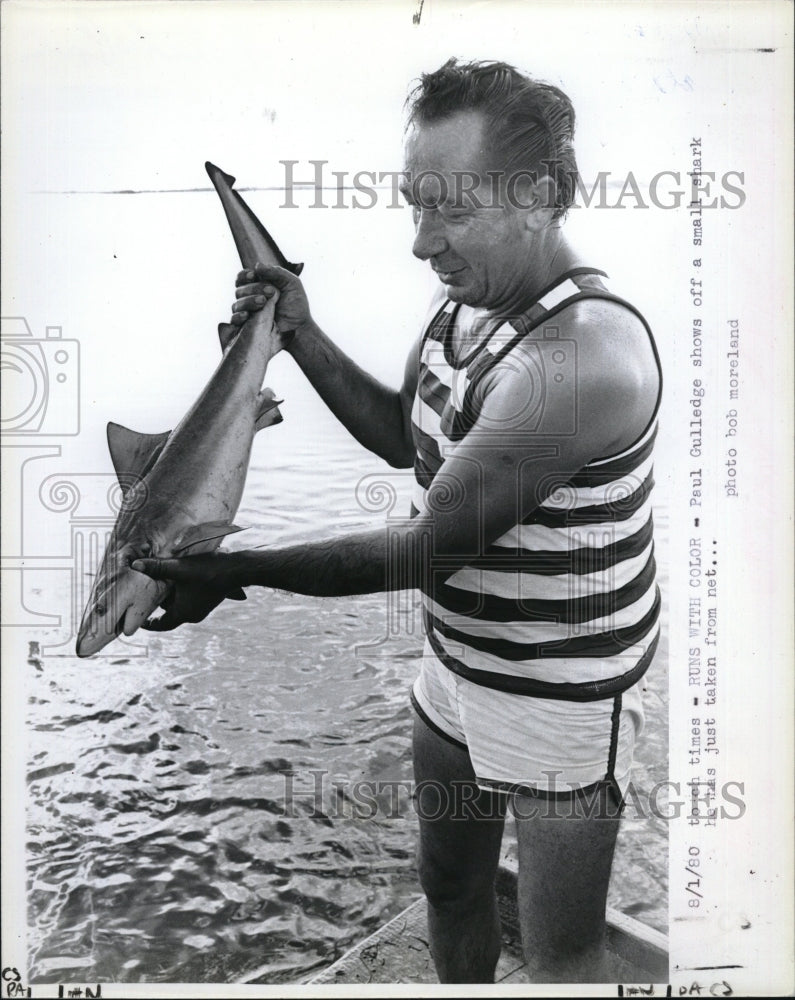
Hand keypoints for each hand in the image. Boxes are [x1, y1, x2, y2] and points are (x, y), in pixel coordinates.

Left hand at [131, 552, 245, 631]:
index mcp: (184, 613)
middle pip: (169, 612)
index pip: (161, 624)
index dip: (149, 624)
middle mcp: (193, 614)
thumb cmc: (208, 572)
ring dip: (171, 595)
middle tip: (147, 591)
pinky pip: (190, 598)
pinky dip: (182, 591)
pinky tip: (179, 577)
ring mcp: (202, 607)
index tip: (139, 621)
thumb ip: (157, 567)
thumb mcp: (179, 568)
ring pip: (180, 604)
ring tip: (163, 580)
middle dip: (158, 602)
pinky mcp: (209, 599)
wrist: (236, 570)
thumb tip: (134, 565)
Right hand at [232, 263, 311, 343]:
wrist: (300, 325)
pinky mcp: (247, 326)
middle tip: (270, 292)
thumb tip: (257, 265)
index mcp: (257, 285)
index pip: (242, 278)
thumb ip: (275, 272)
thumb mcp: (291, 283)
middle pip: (239, 290)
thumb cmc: (296, 303)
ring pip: (237, 304)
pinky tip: (247, 315)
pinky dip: (239, 316)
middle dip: (253, 289)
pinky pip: (235, 320)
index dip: (245, 276)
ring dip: (248, 301)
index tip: (254, 276)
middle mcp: (249, 298)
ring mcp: (248, 312)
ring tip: (263, 302)